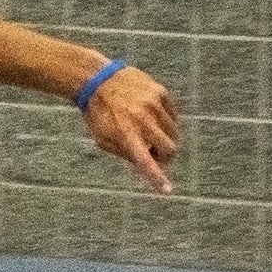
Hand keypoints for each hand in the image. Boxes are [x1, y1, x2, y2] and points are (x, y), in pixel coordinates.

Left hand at [83, 67, 178, 193]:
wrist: (97, 80)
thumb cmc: (99, 114)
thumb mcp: (103, 138)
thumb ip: (126, 153)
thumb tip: (150, 163)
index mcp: (125, 134)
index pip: (144, 161)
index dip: (156, 177)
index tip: (166, 191)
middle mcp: (142, 119)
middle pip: (169, 148)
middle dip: (166, 156)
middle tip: (156, 154)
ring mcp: (153, 104)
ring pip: (174, 132)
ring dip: (164, 137)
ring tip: (148, 131)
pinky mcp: (160, 92)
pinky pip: (173, 115)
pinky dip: (166, 120)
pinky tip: (150, 115)